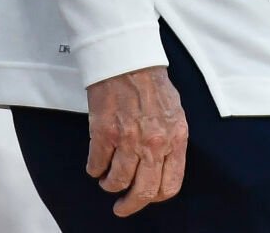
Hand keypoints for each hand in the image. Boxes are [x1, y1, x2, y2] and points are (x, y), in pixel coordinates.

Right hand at [86, 65, 188, 217]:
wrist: (128, 62)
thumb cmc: (152, 85)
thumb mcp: (175, 114)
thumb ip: (171, 141)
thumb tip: (163, 166)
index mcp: (175, 138)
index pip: (170, 184)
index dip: (156, 197)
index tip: (146, 197)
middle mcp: (154, 143)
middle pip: (143, 192)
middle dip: (130, 206)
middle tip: (122, 207)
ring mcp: (128, 140)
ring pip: (116, 182)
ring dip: (109, 184)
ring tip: (107, 179)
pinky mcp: (104, 134)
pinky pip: (96, 166)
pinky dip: (94, 169)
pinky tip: (96, 163)